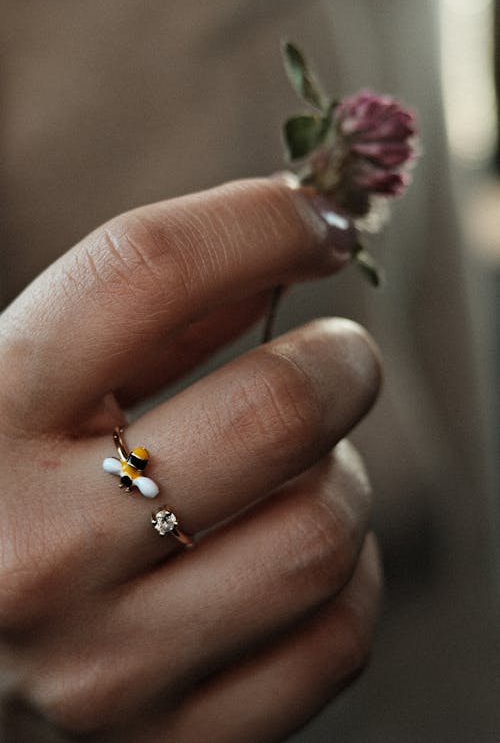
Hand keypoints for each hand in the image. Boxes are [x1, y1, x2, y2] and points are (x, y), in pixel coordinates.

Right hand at [0, 177, 381, 741]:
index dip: (259, 220)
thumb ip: (137, 319)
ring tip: (300, 475)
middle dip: (340, 363)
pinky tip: (291, 556)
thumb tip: (273, 255)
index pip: (145, 272)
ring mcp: (106, 671)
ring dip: (340, 481)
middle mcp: (34, 555)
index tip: (313, 221)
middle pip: (273, 410)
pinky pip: (334, 639)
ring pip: (321, 533)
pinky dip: (344, 579)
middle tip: (339, 362)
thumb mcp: (21, 390)